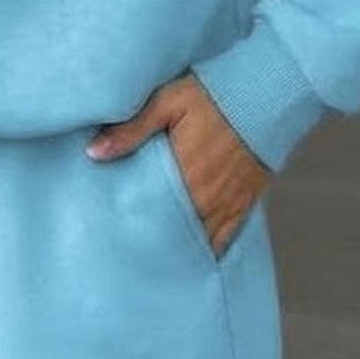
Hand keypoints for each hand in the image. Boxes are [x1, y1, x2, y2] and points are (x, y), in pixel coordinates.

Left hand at [86, 73, 272, 256]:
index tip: (114, 238)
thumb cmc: (213, 95)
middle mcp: (206, 197)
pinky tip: (194, 258)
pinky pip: (226, 238)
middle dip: (154, 243)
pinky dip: (210, 250)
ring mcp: (227, 203)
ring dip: (180, 250)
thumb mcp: (167, 102)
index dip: (133, 228)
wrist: (265, 94)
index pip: (151, 214)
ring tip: (158, 264)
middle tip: (130, 257)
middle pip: (174, 234)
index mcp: (183, 174)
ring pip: (199, 241)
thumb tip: (94, 153)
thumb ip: (131, 129)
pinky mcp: (244, 202)